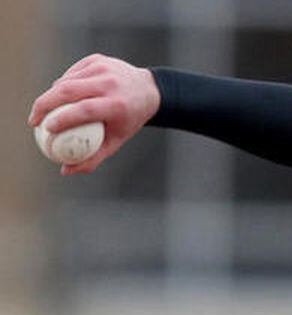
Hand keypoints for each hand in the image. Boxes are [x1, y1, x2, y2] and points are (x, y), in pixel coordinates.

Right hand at [28, 54, 161, 175]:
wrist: (149, 90)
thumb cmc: (129, 120)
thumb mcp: (117, 141)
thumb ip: (93, 157)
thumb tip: (66, 170)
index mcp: (118, 104)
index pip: (85, 110)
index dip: (62, 118)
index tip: (46, 128)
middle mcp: (110, 83)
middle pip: (68, 91)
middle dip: (44, 104)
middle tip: (34, 120)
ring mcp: (103, 68)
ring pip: (66, 81)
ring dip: (51, 96)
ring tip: (45, 112)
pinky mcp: (97, 59)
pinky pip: (71, 74)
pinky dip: (61, 85)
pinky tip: (59, 97)